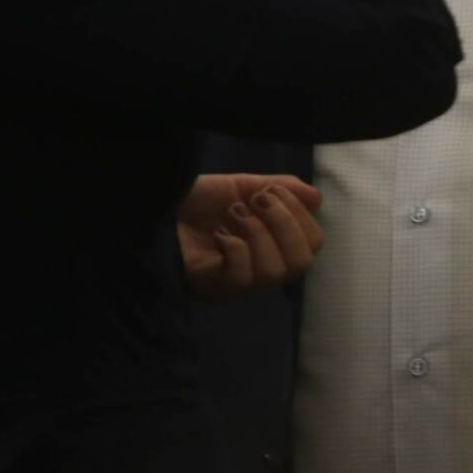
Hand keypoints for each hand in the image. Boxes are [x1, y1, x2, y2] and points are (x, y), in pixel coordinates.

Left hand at [176, 173, 322, 299]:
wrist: (156, 206)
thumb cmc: (199, 201)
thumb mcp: (244, 186)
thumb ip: (281, 189)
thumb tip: (317, 198)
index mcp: (273, 245)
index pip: (312, 244)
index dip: (300, 214)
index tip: (270, 192)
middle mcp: (261, 268)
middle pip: (302, 263)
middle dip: (284, 224)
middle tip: (256, 203)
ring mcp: (237, 282)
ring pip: (273, 272)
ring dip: (257, 233)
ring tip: (233, 214)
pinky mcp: (214, 286)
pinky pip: (241, 277)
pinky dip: (235, 248)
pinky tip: (219, 235)